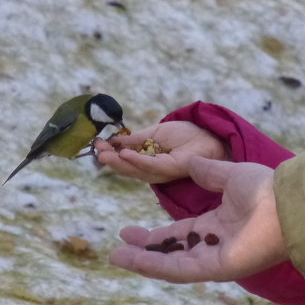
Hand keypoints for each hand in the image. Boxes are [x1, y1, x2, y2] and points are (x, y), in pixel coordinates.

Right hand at [96, 121, 227, 183]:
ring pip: (136, 170)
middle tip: (97, 152)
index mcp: (148, 161)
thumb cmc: (185, 134)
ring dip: (119, 163)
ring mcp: (161, 172)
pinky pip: (151, 166)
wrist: (208, 135)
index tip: (97, 144)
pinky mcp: (171, 170)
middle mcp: (152, 170)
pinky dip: (137, 160)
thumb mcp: (155, 133)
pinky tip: (125, 154)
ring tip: (104, 154)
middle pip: (128, 169)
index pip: (125, 160)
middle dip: (111, 160)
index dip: (111, 154)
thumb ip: (137, 138)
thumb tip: (115, 140)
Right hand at [109, 158, 286, 282]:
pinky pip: (182, 270)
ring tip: (116, 258)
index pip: (180, 233)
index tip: (128, 231)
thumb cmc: (267, 189)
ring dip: (144, 262)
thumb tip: (192, 160)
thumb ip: (209, 172)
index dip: (155, 234)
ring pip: (172, 264)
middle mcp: (215, 245)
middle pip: (172, 252)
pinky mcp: (218, 269)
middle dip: (144, 251)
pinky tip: (135, 261)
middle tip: (117, 249)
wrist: (288, 204)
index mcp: (218, 225)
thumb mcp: (230, 175)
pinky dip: (158, 266)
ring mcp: (216, 259)